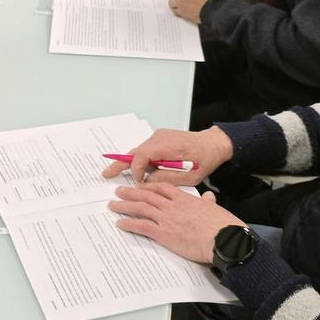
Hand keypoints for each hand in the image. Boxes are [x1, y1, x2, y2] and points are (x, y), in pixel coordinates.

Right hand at [103, 126, 232, 185]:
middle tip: (106, 174)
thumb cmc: (204, 159)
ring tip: (114, 173)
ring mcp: (159, 136)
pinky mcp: (160, 139)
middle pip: (135, 152)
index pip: (142, 156)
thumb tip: (146, 182)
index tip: (138, 182)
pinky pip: (146, 150)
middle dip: (120, 163)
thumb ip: (165, 179)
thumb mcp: (187, 176)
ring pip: (139, 151)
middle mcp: (160, 138)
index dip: (136, 170)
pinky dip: (139, 160)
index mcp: (168, 145)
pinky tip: (136, 170)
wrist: (213, 144)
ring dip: (129, 163)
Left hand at [109, 182, 243, 263]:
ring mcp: (166, 219)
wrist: (223, 238)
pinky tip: (120, 224)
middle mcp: (172, 206)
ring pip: (141, 208)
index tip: (141, 184)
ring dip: (125, 205)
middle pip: (147, 195)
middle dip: (131, 192)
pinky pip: (141, 226)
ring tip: (113, 205)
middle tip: (118, 191)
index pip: (163, 188)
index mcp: (185, 199)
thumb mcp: (214, 208)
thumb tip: (209, 198)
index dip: (149, 185)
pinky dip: (129, 224)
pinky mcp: (163, 233)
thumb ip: (208, 202)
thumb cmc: (221, 225)